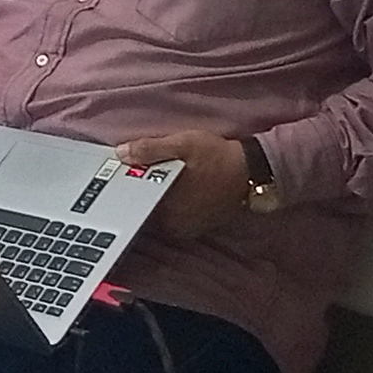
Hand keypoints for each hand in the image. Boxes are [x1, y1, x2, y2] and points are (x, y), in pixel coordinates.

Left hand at [114, 126, 255, 236]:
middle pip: (146, 208)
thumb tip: (121, 153)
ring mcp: (186, 227)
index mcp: (166, 203)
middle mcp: (174, 221)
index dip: (127, 188)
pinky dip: (171, 206)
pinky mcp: (197, 228)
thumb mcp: (183, 144)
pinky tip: (175, 191)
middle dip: (142, 193)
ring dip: (157, 200)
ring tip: (164, 181)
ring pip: (160, 215)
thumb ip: (150, 150)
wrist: (251, 171)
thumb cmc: (216, 156)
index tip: (123, 176)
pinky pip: (174, 219)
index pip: (134, 200)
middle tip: (143, 174)